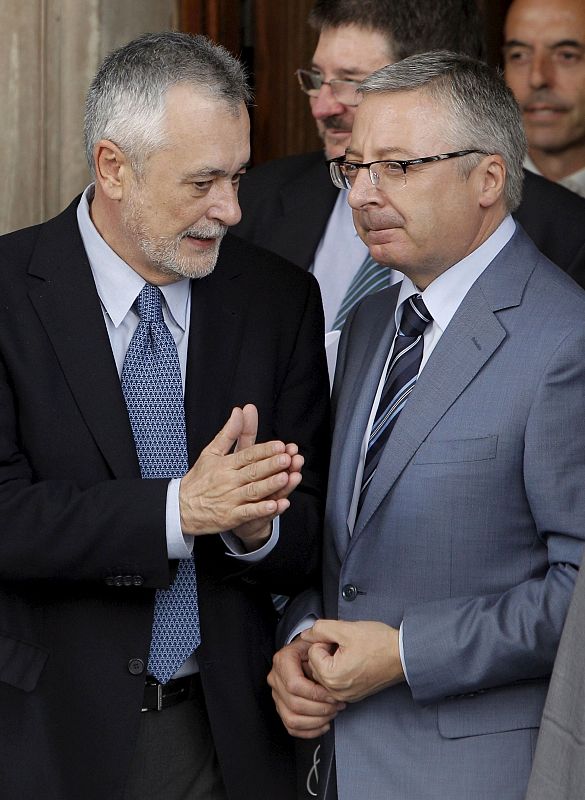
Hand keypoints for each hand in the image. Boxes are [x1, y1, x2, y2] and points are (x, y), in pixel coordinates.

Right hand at [179, 404, 298, 537]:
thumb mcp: (211, 452)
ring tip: (284, 478)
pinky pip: (248, 513)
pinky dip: (261, 510)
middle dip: (271, 465)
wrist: (180, 507)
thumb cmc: (199, 479)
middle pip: (253, 471)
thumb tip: (239, 411)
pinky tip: (274, 505)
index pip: (248, 455)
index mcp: (225, 464)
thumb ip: (229, 433)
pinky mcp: (230, 517)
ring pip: (253, 491)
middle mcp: (228, 480)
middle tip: (287, 458)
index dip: (264, 450)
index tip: (280, 445)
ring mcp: (230, 499)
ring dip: (269, 485)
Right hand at [268, 638, 345, 738]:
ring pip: (291, 719)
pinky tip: (324, 724)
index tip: (334, 695)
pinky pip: (291, 727)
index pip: (294, 685)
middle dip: (320, 709)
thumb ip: (322, 642)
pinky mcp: (281, 708)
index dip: (316, 694)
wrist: (308, 653)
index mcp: (282, 660)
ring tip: (332, 714)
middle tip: (338, 706)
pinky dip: (309, 731)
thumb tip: (326, 651)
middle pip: (294, 704)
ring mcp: (276, 695)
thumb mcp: (319, 640)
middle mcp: (275, 678)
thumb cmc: (316, 647)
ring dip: (316, 721)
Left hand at [301, 619, 404, 702]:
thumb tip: (306, 635)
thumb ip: (320, 629)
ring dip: (333, 660)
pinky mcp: (353, 694)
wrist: (403, 655)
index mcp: (332, 677)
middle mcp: (336, 692)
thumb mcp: (346, 629)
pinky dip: (341, 669)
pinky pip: (336, 680)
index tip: (342, 640)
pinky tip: (355, 661)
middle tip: (346, 645)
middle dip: (327, 651)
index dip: (326, 640)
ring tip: (351, 652)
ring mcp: (345, 695)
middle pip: (316, 664)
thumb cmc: (379, 643)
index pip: (312, 652)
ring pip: (325, 672)